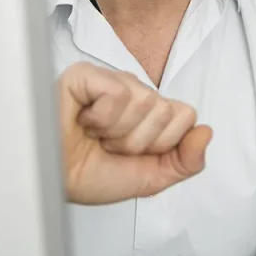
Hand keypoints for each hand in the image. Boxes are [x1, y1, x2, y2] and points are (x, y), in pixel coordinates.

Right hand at [59, 62, 212, 204]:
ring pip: (145, 102)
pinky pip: (118, 95)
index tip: (134, 153)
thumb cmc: (89, 174)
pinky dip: (100, 118)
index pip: (186, 116)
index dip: (162, 143)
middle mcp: (136, 92)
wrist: (48, 180)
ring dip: (117, 132)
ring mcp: (114, 80)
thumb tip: (207, 133)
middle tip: (109, 145)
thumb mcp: (148, 178)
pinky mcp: (89, 75)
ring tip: (94, 135)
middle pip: (166, 111)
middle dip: (137, 141)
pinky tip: (84, 121)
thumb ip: (184, 162)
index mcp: (152, 112)